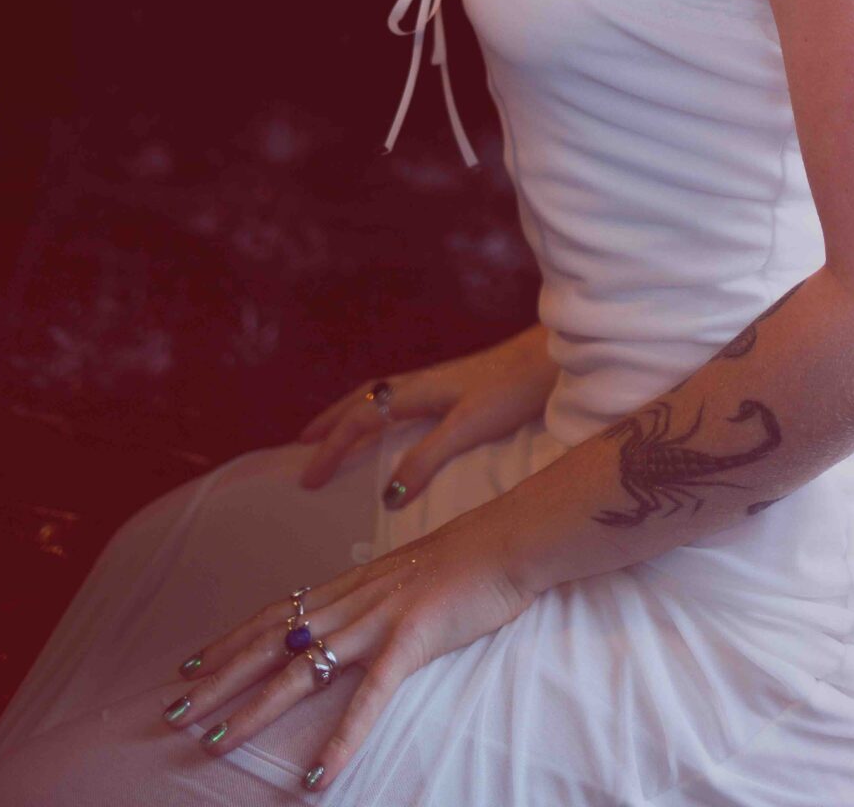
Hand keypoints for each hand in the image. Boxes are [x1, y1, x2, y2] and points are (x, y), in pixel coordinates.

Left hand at [156, 510, 530, 789]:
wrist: (509, 539)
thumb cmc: (465, 560)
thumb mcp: (404, 577)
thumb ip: (371, 600)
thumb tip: (348, 624)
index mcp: (349, 586)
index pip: (273, 615)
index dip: (228, 642)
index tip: (188, 667)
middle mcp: (350, 601)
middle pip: (269, 645)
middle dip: (218, 681)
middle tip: (173, 714)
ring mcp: (377, 620)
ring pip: (300, 671)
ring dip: (255, 711)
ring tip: (216, 744)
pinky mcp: (410, 640)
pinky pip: (368, 698)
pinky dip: (341, 740)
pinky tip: (317, 778)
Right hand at [298, 333, 553, 501]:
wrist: (552, 358)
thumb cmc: (513, 390)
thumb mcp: (468, 427)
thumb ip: (428, 458)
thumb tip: (386, 495)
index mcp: (418, 391)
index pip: (361, 419)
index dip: (332, 449)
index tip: (307, 481)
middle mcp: (421, 382)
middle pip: (363, 400)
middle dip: (331, 423)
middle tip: (302, 445)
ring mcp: (438, 382)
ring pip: (381, 395)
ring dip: (352, 413)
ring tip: (333, 430)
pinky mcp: (455, 386)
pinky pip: (400, 398)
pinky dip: (380, 410)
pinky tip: (391, 422)